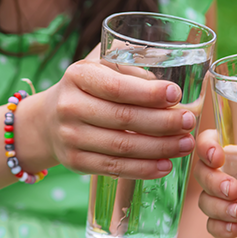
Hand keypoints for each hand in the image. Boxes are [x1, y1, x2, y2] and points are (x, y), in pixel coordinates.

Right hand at [37, 45, 197, 178]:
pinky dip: (143, 169)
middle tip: (189, 121)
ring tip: (185, 144)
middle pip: (124, 119)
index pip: (117, 87)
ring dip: (160, 148)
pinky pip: (114, 167)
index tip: (176, 95)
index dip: (149, 93)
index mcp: (77, 75)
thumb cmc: (88, 90)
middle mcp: (69, 106)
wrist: (47, 121)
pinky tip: (166, 165)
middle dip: (163, 122)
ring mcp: (70, 137)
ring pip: (122, 146)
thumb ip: (130, 68)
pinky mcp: (74, 162)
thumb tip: (170, 87)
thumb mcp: (100, 68)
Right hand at [194, 129, 236, 237]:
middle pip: (203, 173)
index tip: (219, 154)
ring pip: (205, 201)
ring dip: (218, 206)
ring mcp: (224, 205)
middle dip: (213, 180)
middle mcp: (228, 177)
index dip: (206, 145)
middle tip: (236, 189)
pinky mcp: (226, 229)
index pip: (210, 143)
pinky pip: (213, 228)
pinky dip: (221, 228)